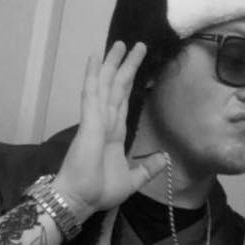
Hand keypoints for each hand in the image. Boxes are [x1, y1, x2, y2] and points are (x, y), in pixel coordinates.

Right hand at [53, 41, 165, 219]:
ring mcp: (96, 119)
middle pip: (118, 86)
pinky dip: (94, 75)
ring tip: (121, 43)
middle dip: (127, 65)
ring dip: (113, 63)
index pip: (124, 100)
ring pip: (106, 84)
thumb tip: (164, 158)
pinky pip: (92, 93)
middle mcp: (105, 121)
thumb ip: (147, 168)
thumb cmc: (100, 191)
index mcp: (114, 132)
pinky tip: (96, 58)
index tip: (137, 64)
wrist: (80, 201)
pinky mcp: (89, 122)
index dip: (130, 81)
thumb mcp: (133, 179)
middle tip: (137, 44)